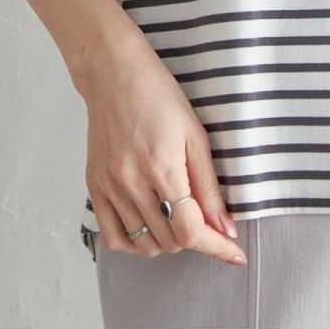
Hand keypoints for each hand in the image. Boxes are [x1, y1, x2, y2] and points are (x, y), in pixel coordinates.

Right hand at [80, 31, 245, 265]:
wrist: (114, 74)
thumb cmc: (159, 95)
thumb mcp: (195, 134)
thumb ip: (209, 185)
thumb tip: (225, 228)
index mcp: (163, 166)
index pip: (191, 229)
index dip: (216, 246)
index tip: (234, 254)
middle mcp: (132, 182)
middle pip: (170, 240)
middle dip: (195, 237)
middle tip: (207, 220)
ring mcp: (109, 187)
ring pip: (143, 244)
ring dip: (168, 240)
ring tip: (178, 218)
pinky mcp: (94, 187)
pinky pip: (113, 237)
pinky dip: (135, 242)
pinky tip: (149, 225)